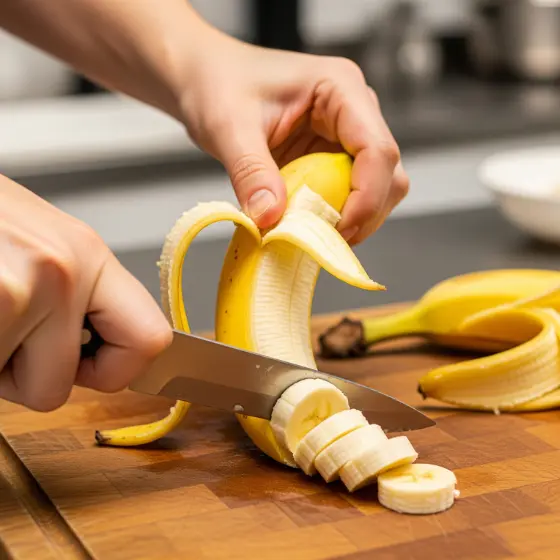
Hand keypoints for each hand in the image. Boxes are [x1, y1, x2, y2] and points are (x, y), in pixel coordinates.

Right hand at [0, 177, 171, 411]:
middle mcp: (63, 273)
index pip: (149, 340)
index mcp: (89, 256)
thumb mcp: (43, 245)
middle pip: (57, 388)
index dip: (116, 369)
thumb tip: (99, 348)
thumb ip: (76, 296)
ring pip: (12, 390)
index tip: (87, 365)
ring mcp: (18, 291)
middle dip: (22, 376)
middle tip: (4, 332)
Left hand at [180, 32, 408, 245]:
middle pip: (387, 173)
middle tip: (325, 239)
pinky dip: (335, 214)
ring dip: (353, 217)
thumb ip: (251, 172)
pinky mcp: (331, 155)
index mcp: (340, 88)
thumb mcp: (228, 127)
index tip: (337, 230)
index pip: (377, 149)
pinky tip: (308, 223)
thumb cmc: (218, 83)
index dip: (366, 197)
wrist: (206, 77)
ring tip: (314, 233)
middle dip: (365, 213)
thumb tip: (271, 218)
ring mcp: (345, 135)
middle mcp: (353, 110)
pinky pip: (349, 192)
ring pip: (377, 187)